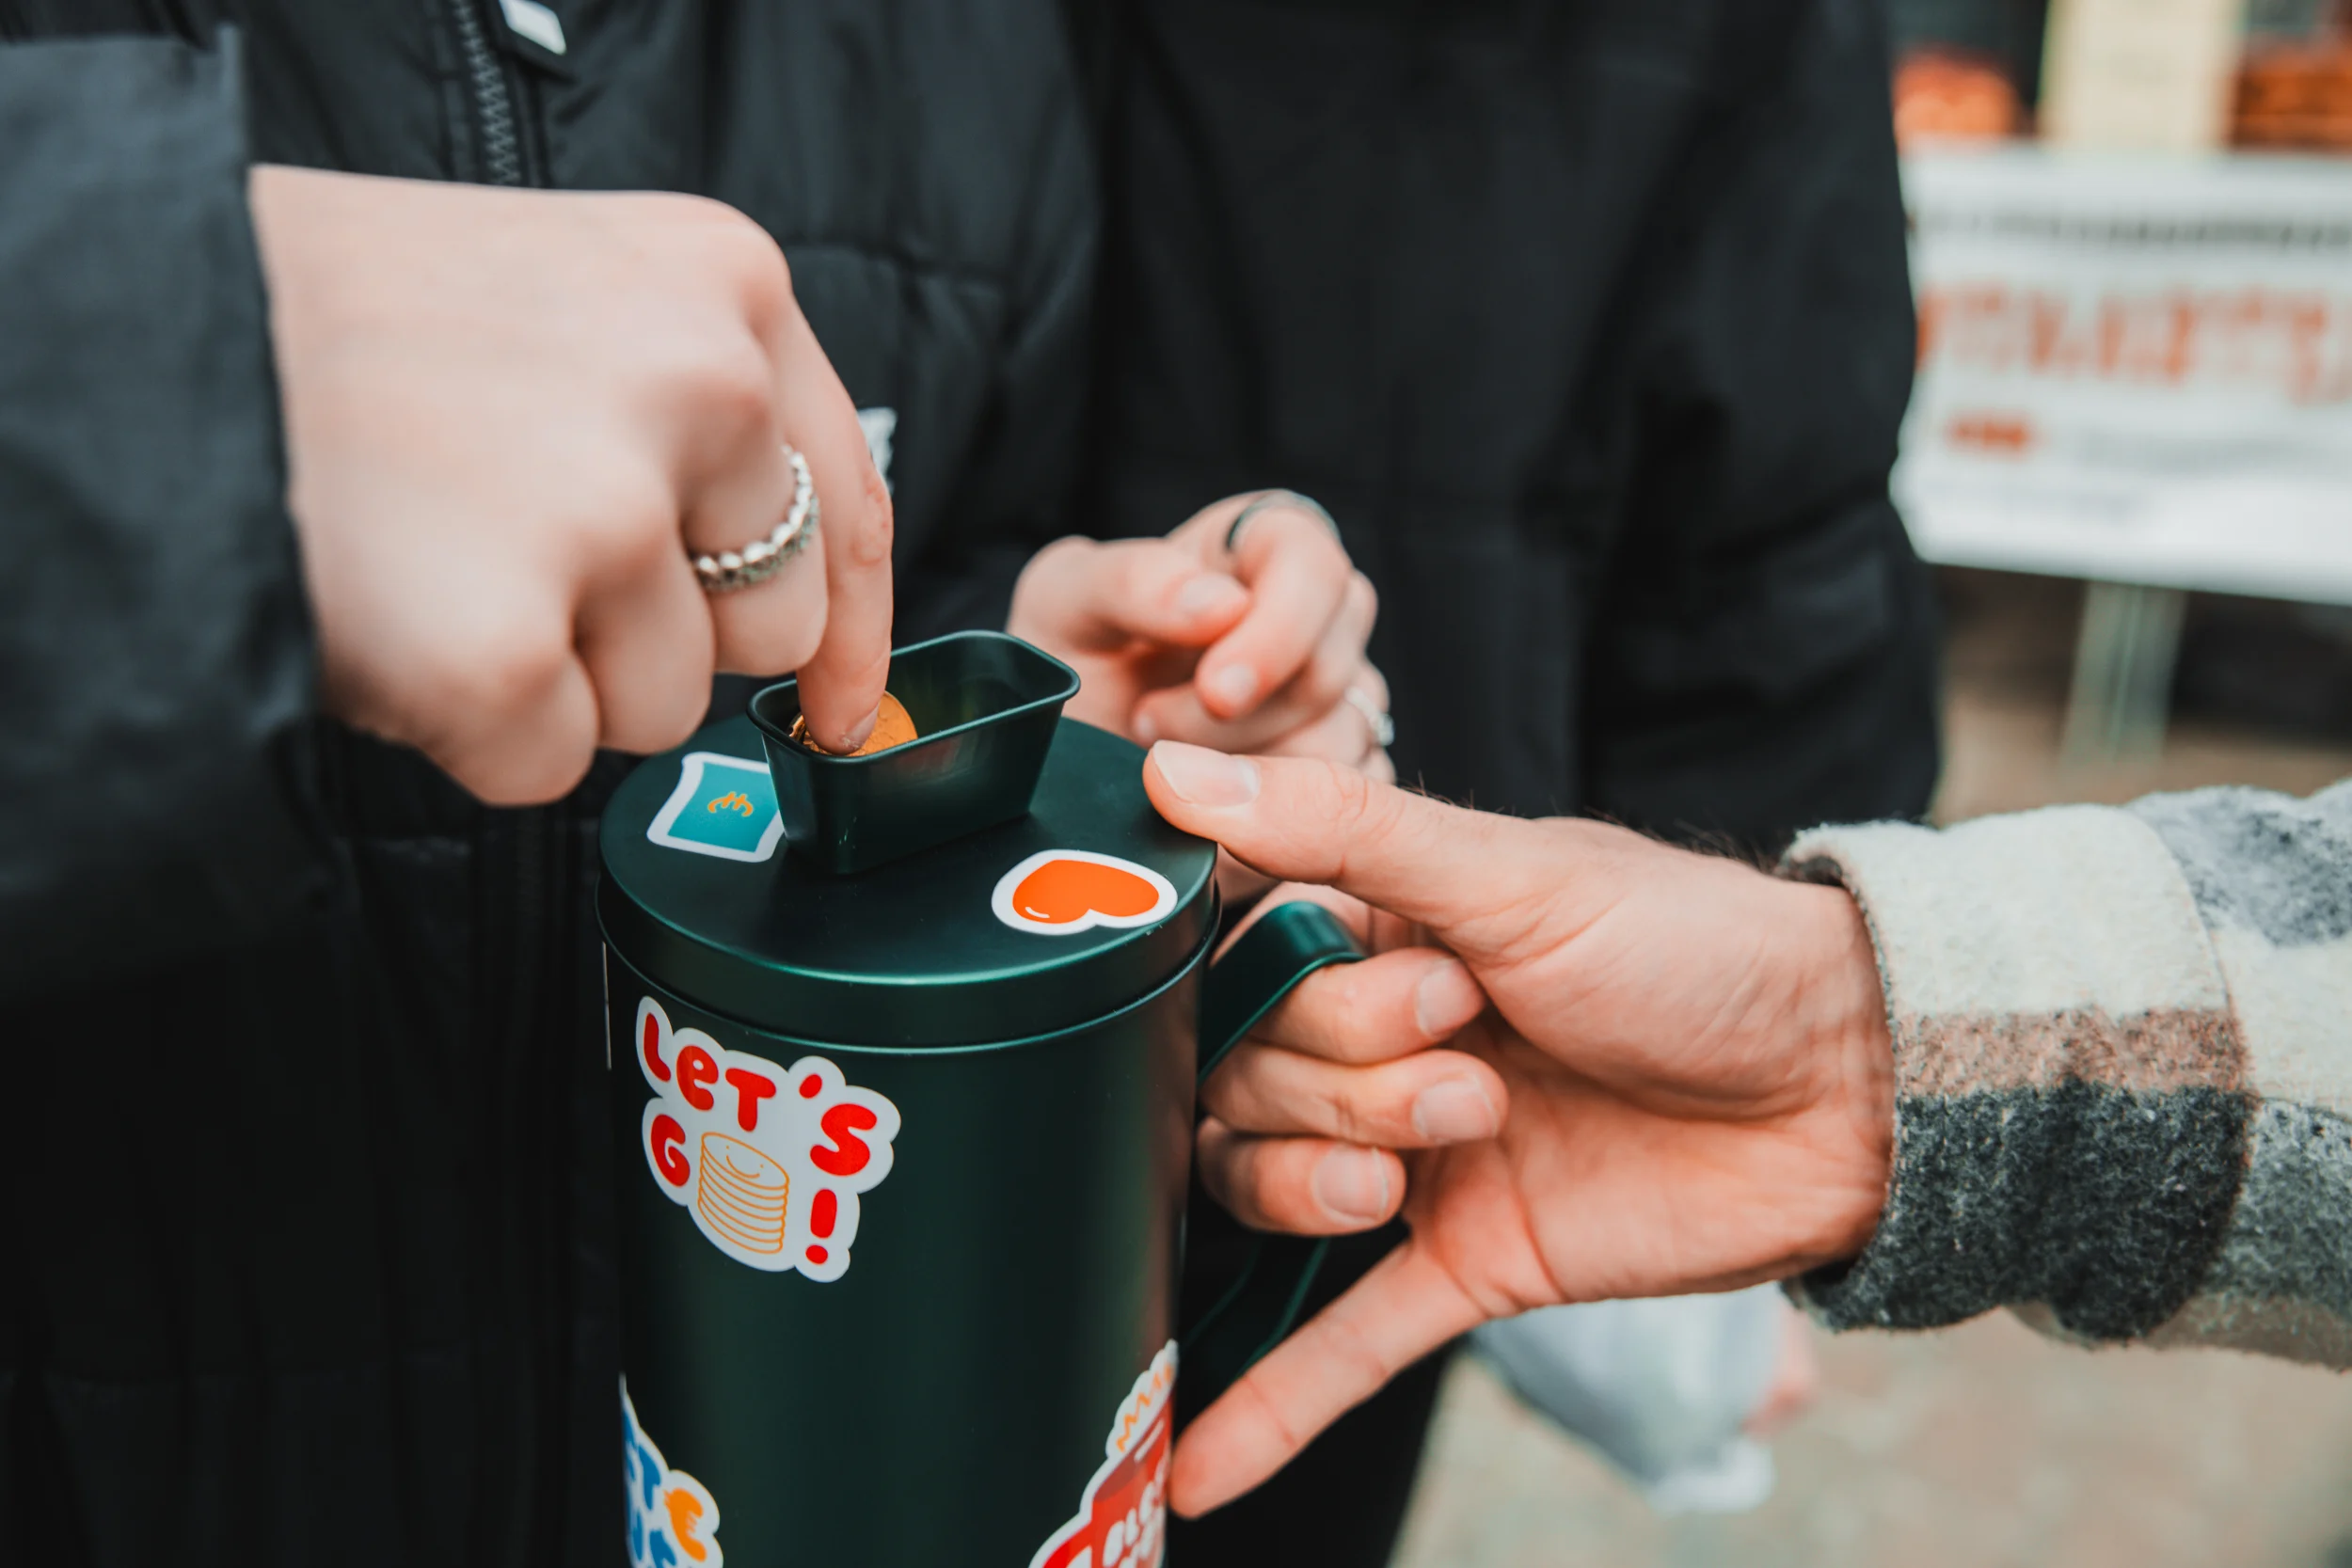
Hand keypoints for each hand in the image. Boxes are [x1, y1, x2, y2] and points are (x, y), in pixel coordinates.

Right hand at [250, 166, 893, 802]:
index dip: (854, 627)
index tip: (850, 707)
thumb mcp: (567, 295)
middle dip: (664, 638)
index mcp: (724, 284)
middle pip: (771, 624)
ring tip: (434, 567)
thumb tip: (811, 616)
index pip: (851, 496)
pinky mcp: (505, 651)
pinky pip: (548, 766)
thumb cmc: (336, 322)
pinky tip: (392, 622)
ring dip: (560, 683)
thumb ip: (697, 415)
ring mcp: (605, 518)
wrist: (141, 337)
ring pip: (663, 707)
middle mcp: (699, 387)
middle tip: (517, 561)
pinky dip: (470, 734)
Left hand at [1007, 493, 1390, 780]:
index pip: (1314, 567)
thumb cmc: (1074, 663)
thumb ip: (1132, 580)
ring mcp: (1340, 704)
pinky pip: (1334, 813)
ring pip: (1334, 747)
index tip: (1219, 689)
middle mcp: (1317, 622)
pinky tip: (1204, 808)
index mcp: (1261, 550)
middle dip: (1233, 717)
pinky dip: (1262, 822)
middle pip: (1329, 667)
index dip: (1279, 627)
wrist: (1065, 761)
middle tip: (1147, 725)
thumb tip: (1223, 605)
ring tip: (1161, 761)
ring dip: (1237, 774)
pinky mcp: (1343, 783)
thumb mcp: (1067, 599)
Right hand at [1140, 743, 1894, 1514]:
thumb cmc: (1695, 947)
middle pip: (1248, 1079)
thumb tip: (1179, 767)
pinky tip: (1192, 1470)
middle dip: (1346, 1075)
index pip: (1239, 966)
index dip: (1298, 988)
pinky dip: (1275, 1403)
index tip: (1408, 979)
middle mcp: (1382, 1044)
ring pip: (1271, 1189)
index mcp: (1383, 932)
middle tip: (1468, 1062)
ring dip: (1321, 1179)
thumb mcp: (1516, 871)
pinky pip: (1346, 1338)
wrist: (1852, 1086)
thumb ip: (1342, 829)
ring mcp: (1418, 1157)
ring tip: (1430, 1159)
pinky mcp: (1470, 1261)